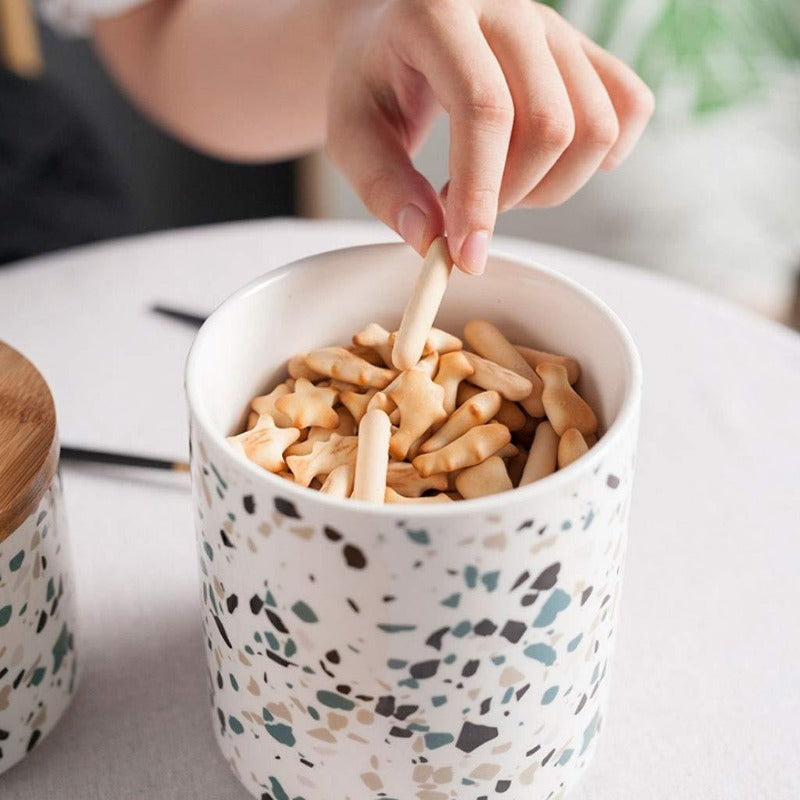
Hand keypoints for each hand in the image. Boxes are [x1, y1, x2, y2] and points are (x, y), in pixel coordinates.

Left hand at [327, 0, 653, 273]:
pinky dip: (600, 156)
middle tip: (463, 212)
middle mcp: (508, 6)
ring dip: (551, 185)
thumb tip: (429, 241)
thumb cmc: (371, 81)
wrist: (392, 29)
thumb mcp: (351, 134)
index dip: (481, 194)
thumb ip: (384, 187)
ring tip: (497, 187)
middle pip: (550, 124)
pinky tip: (546, 169)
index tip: (467, 256)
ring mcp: (554, 24)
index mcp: (440, 13)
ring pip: (597, 125)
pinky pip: (629, 106)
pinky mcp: (581, 48)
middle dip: (510, 196)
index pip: (484, 110)